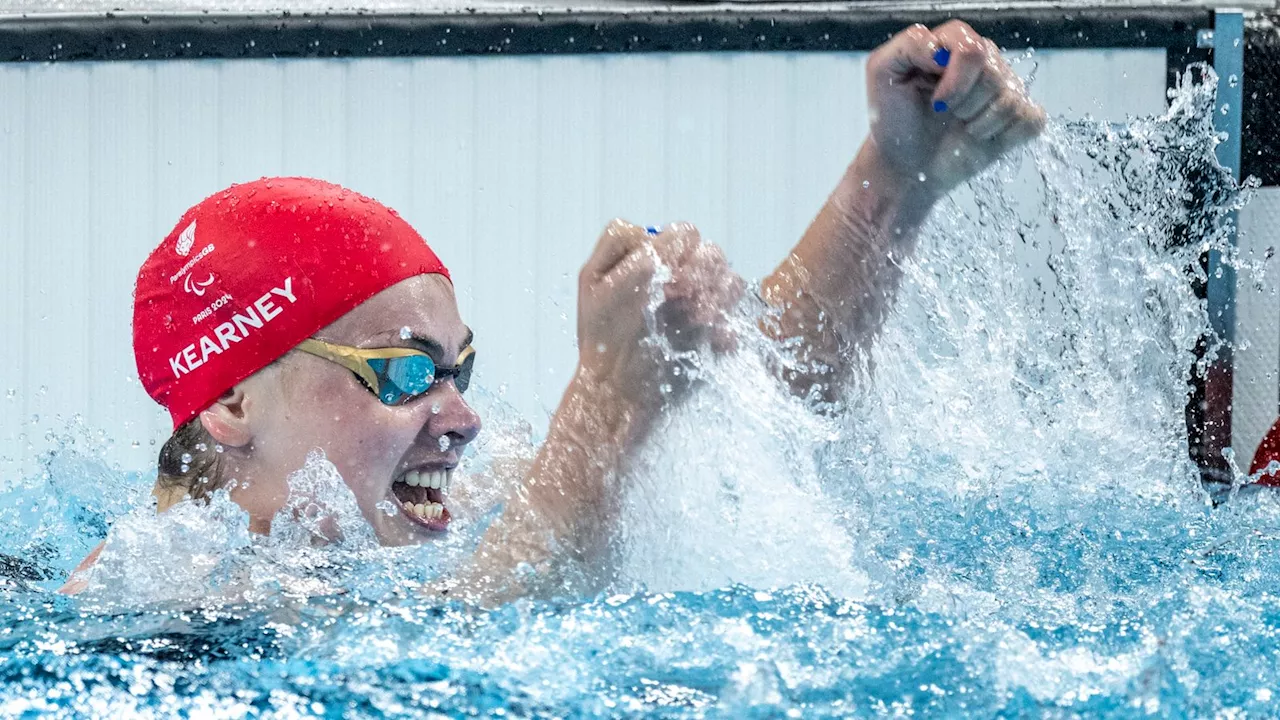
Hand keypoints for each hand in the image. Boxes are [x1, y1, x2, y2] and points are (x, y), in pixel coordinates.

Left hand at [576, 220, 741, 411]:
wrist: (618, 387)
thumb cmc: (601, 338)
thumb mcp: (599, 287)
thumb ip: (630, 255)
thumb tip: (668, 244)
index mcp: (650, 257)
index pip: (680, 235)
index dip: (673, 252)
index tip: (657, 278)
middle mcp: (678, 274)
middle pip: (710, 251)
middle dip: (698, 271)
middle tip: (676, 295)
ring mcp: (699, 300)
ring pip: (730, 279)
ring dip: (715, 296)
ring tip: (693, 319)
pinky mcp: (715, 328)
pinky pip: (735, 320)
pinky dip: (724, 324)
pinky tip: (706, 336)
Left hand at [867, 20, 1045, 194]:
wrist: (904, 165)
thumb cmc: (893, 119)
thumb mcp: (883, 72)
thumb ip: (910, 44)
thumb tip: (944, 52)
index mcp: (954, 43)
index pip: (972, 48)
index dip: (956, 80)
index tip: (935, 102)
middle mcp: (985, 60)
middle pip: (994, 74)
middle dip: (964, 104)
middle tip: (943, 115)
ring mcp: (1006, 87)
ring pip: (1012, 99)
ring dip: (979, 124)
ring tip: (960, 126)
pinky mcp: (1020, 118)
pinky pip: (1033, 120)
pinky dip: (1005, 137)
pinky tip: (981, 138)